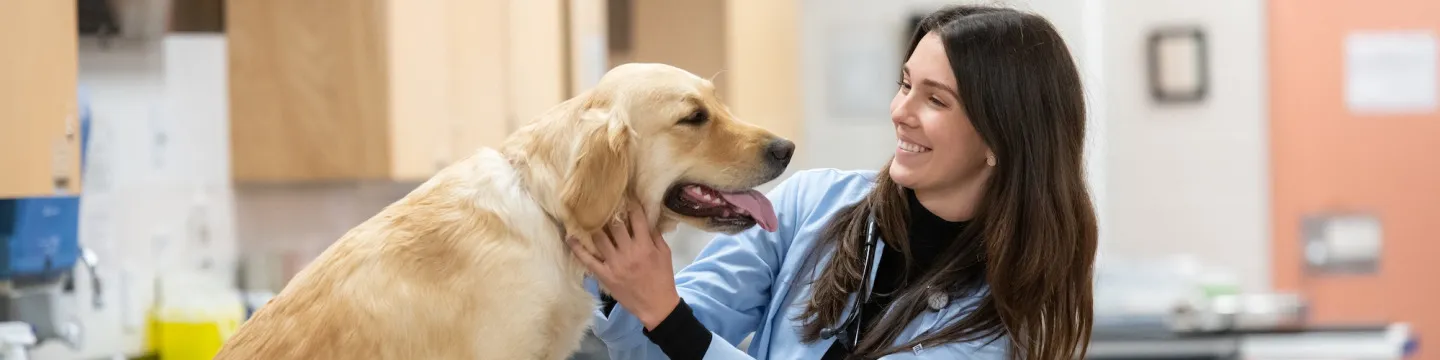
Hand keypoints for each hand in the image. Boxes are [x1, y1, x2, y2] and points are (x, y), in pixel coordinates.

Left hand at [569, 203, 679, 330]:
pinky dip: (578, 248)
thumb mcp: (665, 254)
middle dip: (610, 211)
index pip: (636, 218)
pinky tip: (570, 237)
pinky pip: (588, 260)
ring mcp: (614, 264)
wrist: (656, 306)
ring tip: (587, 214)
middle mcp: (628, 252)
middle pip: (615, 225)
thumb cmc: (662, 278)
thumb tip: (647, 218)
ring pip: (599, 238)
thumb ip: (655, 236)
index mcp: (645, 246)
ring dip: (593, 225)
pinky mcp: (605, 275)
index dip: (631, 204)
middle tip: (603, 202)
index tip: (626, 196)